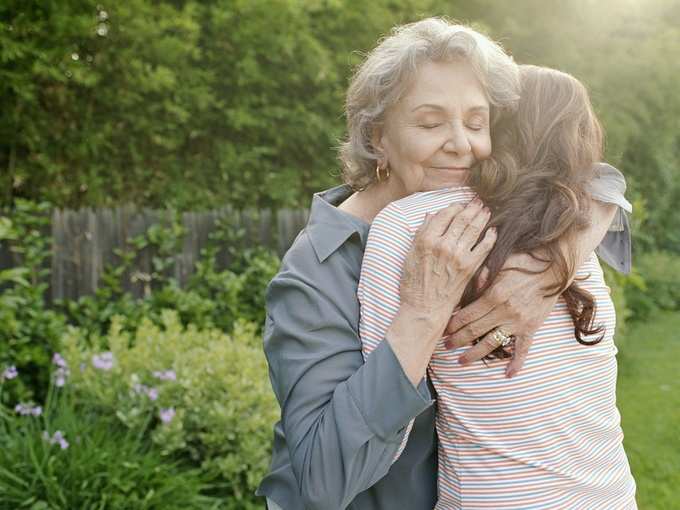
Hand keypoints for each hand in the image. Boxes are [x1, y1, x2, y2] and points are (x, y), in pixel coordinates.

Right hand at [399, 198, 495, 341]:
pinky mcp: (469, 267)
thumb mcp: (409, 255)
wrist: (424, 308)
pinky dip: (490, 237)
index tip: (459, 204)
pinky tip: (493, 231)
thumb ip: (420, 233)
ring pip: (474, 228)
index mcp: (426, 240)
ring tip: (487, 209)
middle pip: (462, 218)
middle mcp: (443, 245)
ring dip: (482, 216)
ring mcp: (458, 256)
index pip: (444, 214)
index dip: (454, 206)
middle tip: (479, 200)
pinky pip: (484, 247)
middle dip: (472, 206)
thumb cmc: (413, 284)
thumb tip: (431, 215)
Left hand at [443, 253, 559, 376]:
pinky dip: (517, 363)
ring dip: (475, 354)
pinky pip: (523, 349)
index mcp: (494, 294)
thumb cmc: (524, 261)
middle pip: (475, 330)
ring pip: (492, 343)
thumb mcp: (500, 262)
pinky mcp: (531, 328)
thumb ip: (482, 274)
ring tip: (461, 361)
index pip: (467, 314)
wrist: (554, 268)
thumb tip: (469, 287)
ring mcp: (518, 322)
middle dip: (458, 340)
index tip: (443, 330)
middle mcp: (505, 311)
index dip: (453, 324)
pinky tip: (508, 375)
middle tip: (445, 347)